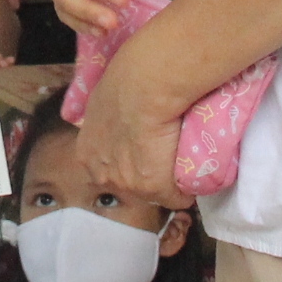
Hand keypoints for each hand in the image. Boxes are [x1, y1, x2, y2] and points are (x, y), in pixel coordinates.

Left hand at [75, 35, 185, 209]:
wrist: (146, 88)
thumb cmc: (124, 83)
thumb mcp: (101, 103)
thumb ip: (106, 122)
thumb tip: (120, 123)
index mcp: (87, 155)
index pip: (109, 170)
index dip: (128, 161)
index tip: (143, 150)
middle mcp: (103, 175)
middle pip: (130, 185)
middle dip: (146, 175)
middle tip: (164, 154)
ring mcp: (130, 186)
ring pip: (155, 193)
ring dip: (168, 180)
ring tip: (181, 159)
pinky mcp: (157, 189)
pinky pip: (178, 197)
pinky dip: (188, 187)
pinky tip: (195, 170)